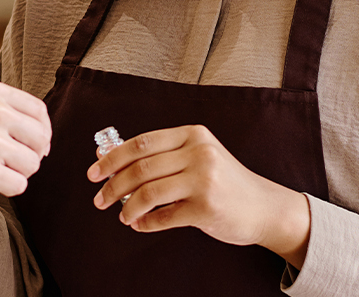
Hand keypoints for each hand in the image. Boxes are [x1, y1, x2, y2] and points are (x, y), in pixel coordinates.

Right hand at [0, 79, 51, 196]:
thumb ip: (3, 111)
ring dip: (18, 172)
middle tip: (11, 162)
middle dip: (32, 154)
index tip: (33, 144)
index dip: (41, 131)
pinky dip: (8, 188)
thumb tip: (43, 138)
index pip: (39, 112)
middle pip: (41, 139)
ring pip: (32, 164)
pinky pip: (19, 185)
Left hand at [86, 125, 311, 266]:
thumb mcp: (196, 158)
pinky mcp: (207, 207)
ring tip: (122, 216)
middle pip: (140, 167)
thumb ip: (158, 156)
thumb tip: (107, 157)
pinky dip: (146, 223)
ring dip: (127, 207)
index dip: (112, 158)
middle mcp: (199, 152)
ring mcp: (205, 179)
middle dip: (113, 185)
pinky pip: (164, 216)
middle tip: (100, 199)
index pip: (141, 142)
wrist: (264, 207)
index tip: (94, 172)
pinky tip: (141, 225)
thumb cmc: (224, 182)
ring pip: (148, 192)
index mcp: (193, 134)